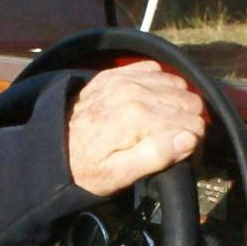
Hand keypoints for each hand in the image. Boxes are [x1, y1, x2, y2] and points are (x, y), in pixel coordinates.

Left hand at [63, 62, 208, 196]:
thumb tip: (189, 139)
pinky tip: (152, 104)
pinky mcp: (117, 72)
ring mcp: (125, 77)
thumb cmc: (85, 167)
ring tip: (165, 125)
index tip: (185, 158)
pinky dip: (161, 85)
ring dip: (177, 104)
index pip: (194, 125)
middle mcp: (134, 91)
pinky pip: (157, 70)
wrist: (52, 147)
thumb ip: (154, 157)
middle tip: (176, 143)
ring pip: (178, 85)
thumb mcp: (118, 175)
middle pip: (190, 102)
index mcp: (138, 118)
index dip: (195, 145)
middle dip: (190, 124)